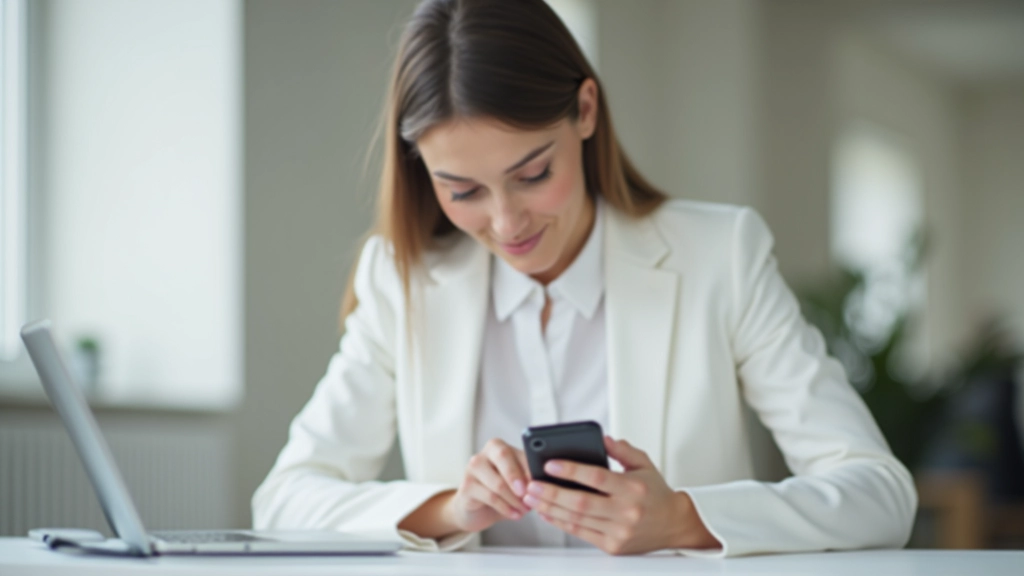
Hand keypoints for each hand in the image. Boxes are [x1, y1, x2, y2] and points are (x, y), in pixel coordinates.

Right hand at [440, 438, 532, 533]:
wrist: (477, 510)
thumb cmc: (502, 492)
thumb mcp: (516, 482)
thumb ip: (527, 477)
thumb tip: (544, 480)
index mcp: (498, 446)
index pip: (516, 451)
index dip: (529, 466)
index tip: (540, 482)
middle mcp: (483, 454)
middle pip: (503, 457)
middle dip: (518, 475)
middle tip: (528, 492)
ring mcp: (472, 470)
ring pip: (498, 483)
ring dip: (515, 499)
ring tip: (525, 509)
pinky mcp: (466, 487)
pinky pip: (490, 497)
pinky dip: (506, 508)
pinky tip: (515, 514)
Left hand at [522, 436, 720, 554]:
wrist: (675, 525)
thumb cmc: (656, 493)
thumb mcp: (644, 464)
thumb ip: (621, 450)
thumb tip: (602, 438)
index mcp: (633, 488)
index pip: (596, 477)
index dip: (571, 470)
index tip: (550, 464)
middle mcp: (626, 511)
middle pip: (581, 502)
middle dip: (552, 493)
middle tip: (532, 484)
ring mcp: (619, 531)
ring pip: (577, 520)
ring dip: (550, 508)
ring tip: (532, 498)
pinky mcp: (613, 546)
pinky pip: (581, 534)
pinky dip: (561, 523)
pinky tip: (547, 513)